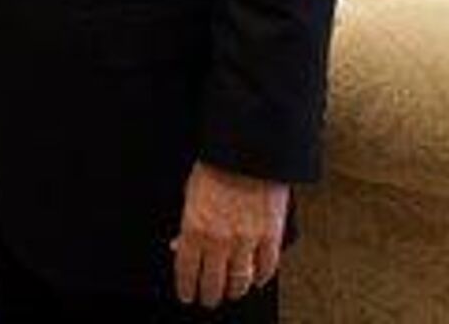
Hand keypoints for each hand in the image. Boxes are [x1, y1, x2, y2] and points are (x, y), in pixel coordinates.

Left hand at [171, 161, 287, 307]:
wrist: (250, 148)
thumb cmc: (218, 165)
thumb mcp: (190, 192)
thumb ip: (186, 223)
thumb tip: (178, 244)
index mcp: (195, 227)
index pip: (186, 269)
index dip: (186, 287)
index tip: (187, 295)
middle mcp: (220, 238)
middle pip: (213, 281)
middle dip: (208, 295)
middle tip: (207, 300)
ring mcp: (247, 239)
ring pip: (240, 280)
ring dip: (234, 291)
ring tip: (230, 293)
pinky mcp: (271, 236)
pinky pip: (266, 267)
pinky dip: (261, 277)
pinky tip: (256, 280)